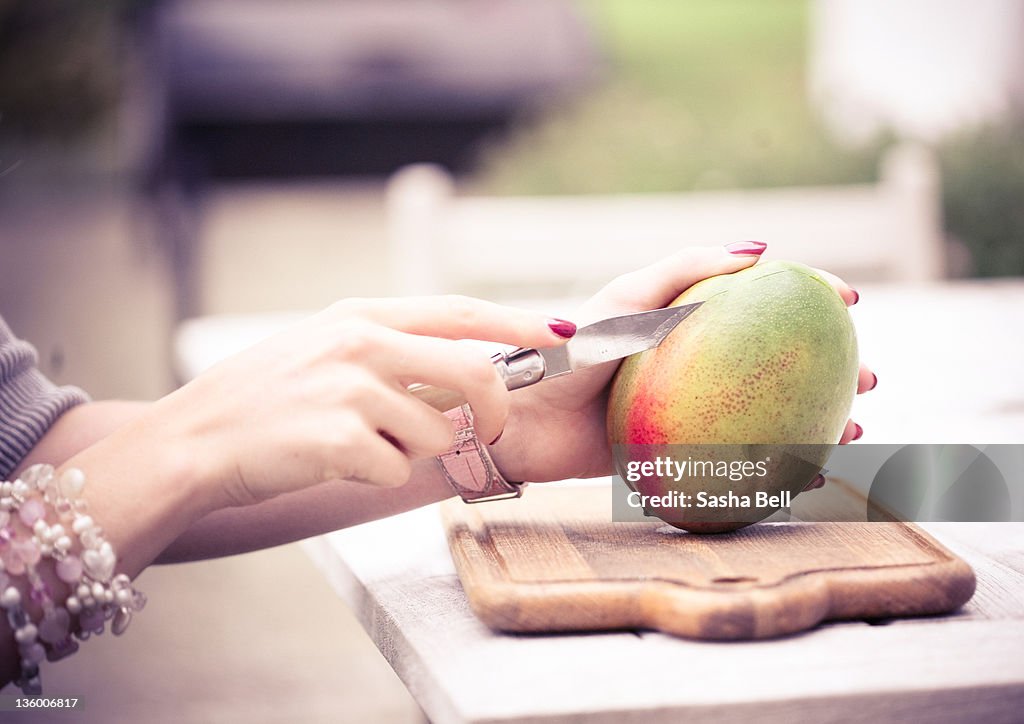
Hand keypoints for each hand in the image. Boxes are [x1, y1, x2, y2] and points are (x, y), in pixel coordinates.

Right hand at [156, 297, 574, 505]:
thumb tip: (460, 371)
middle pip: (474, 373)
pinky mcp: (341, 440)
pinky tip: (336, 464)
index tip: (562, 330)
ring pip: (437, 433)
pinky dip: (380, 476)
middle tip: (485, 433)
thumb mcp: (321, 348)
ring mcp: (351, 389)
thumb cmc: (261, 400)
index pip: (459, 311)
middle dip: (493, 411)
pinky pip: (398, 470)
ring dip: (414, 452)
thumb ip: (387, 350)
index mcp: (360, 317)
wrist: (192, 442)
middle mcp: (361, 344)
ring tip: (361, 446)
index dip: (517, 321)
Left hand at [488, 245, 876, 482]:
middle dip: (830, 369)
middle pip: (775, 365)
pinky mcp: (668, 458)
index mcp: (680, 324)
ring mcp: (682, 414)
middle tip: (868, 376)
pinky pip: (732, 464)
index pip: (758, 305)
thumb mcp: (623, 302)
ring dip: (817, 421)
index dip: (807, 301)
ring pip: (765, 416)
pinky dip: (772, 469)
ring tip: (855, 428)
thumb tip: (759, 249)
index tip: (849, 304)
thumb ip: (683, 272)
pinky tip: (807, 474)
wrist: (517, 421)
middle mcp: (687, 368)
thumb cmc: (565, 356)